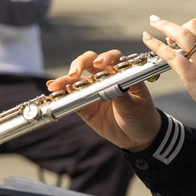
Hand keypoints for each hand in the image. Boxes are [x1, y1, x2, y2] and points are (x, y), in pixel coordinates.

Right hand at [46, 50, 162, 151]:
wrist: (138, 138)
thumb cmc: (142, 116)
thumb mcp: (136, 106)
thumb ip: (123, 95)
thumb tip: (112, 85)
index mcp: (122, 74)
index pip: (113, 58)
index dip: (105, 57)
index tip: (99, 63)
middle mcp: (106, 78)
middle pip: (90, 62)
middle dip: (80, 64)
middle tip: (74, 73)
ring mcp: (94, 91)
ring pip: (77, 79)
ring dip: (65, 80)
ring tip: (55, 86)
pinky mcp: (85, 106)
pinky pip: (72, 97)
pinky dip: (62, 94)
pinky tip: (53, 91)